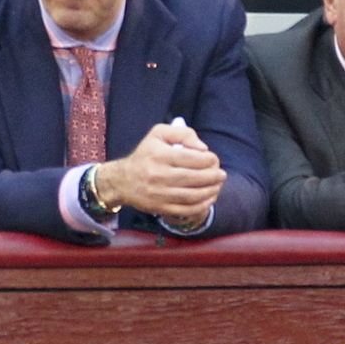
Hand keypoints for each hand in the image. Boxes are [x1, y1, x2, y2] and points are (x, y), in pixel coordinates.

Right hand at [94, 123, 226, 220]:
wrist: (122, 181)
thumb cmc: (144, 155)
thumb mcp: (158, 134)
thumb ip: (182, 133)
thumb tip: (202, 148)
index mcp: (160, 155)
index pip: (193, 158)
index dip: (209, 159)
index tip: (214, 159)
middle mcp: (159, 175)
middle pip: (195, 178)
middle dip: (214, 176)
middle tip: (221, 174)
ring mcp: (160, 194)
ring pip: (193, 196)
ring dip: (211, 191)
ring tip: (218, 186)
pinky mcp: (161, 208)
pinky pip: (187, 210)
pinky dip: (202, 206)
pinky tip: (209, 199)